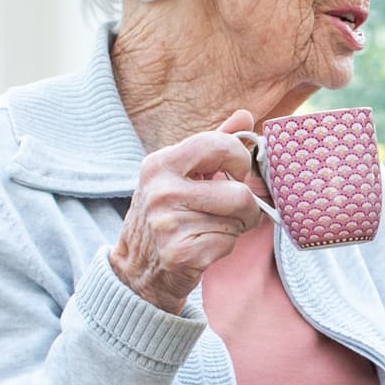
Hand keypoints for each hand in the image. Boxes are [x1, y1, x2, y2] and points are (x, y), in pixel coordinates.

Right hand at [110, 109, 266, 313]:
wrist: (137, 268)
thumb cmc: (169, 214)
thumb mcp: (182, 174)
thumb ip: (214, 144)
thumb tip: (246, 115)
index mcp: (160, 164)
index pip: (219, 144)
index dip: (240, 159)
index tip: (237, 172)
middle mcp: (161, 191)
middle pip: (240, 192)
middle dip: (247, 206)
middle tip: (231, 211)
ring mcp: (168, 223)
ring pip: (239, 219)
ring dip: (237, 227)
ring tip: (213, 228)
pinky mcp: (180, 252)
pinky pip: (229, 243)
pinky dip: (225, 247)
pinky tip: (203, 247)